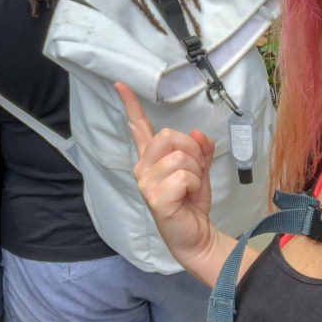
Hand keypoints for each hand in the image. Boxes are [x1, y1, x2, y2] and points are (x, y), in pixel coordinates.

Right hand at [114, 81, 218, 270]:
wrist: (197, 236)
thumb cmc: (192, 202)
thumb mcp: (200, 169)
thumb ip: (201, 148)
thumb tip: (198, 134)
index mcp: (151, 158)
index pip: (138, 126)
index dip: (130, 104)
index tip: (120, 85)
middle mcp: (143, 167)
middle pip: (169, 135)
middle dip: (193, 151)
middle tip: (195, 172)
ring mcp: (146, 183)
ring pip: (181, 156)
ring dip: (196, 172)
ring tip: (190, 188)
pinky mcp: (154, 198)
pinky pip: (183, 176)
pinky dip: (195, 184)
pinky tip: (188, 197)